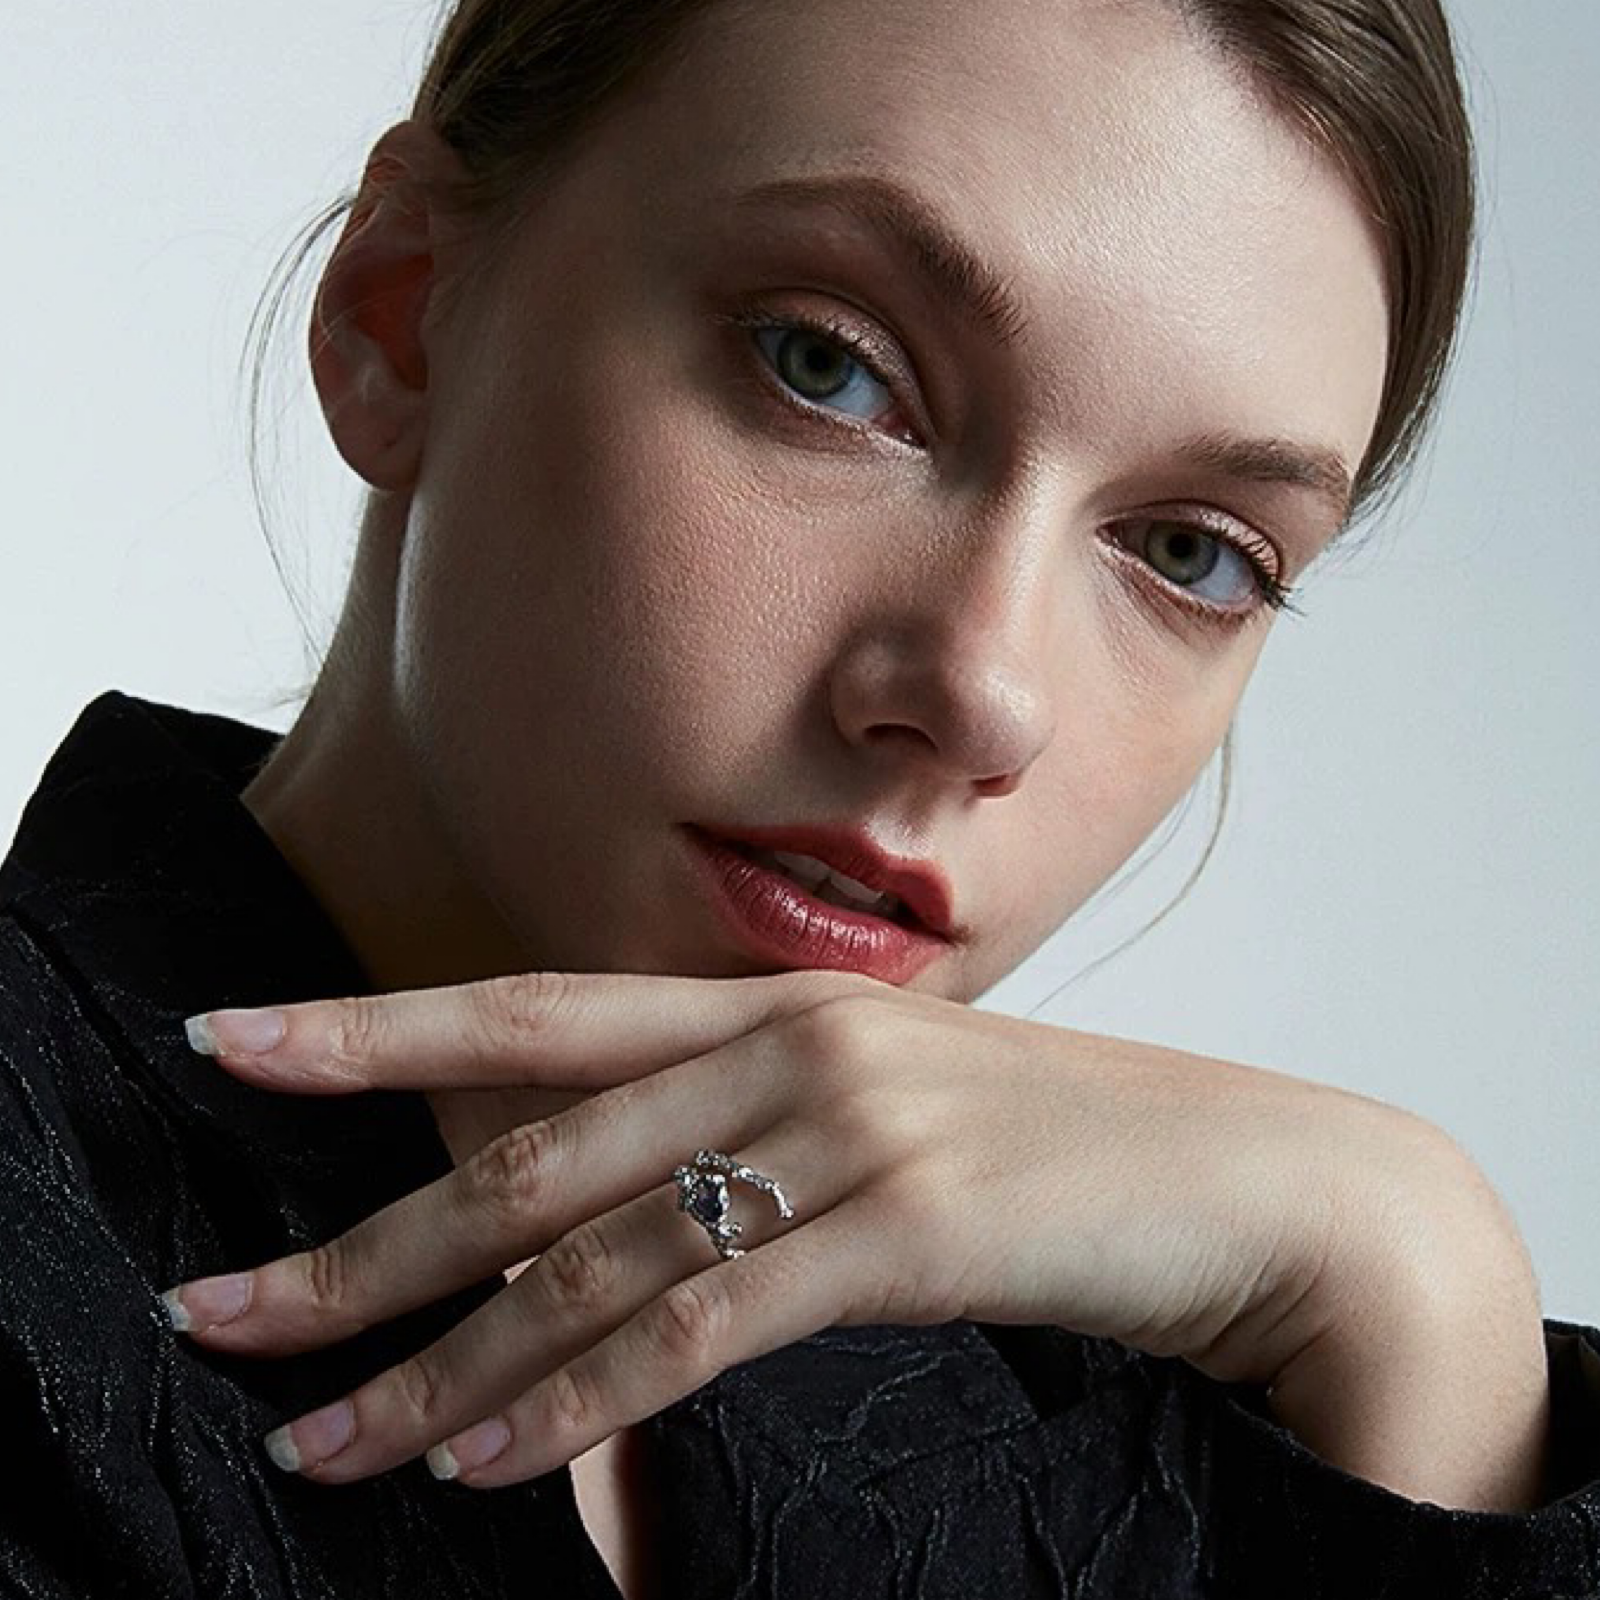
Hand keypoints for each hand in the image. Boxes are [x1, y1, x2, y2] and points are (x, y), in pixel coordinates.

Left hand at [163, 969, 1528, 1499]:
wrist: (1242, 1177)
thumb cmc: (1051, 1149)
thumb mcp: (881, 1109)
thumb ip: (750, 1135)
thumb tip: (610, 1231)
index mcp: (771, 1003)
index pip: (532, 1010)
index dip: (373, 1026)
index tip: (233, 1039)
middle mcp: (789, 1046)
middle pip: (524, 1153)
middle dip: (356, 1241)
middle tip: (216, 1306)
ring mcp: (846, 1131)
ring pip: (591, 1257)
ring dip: (437, 1363)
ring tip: (316, 1438)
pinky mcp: (905, 1230)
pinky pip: (698, 1329)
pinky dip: (576, 1402)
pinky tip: (482, 1464)